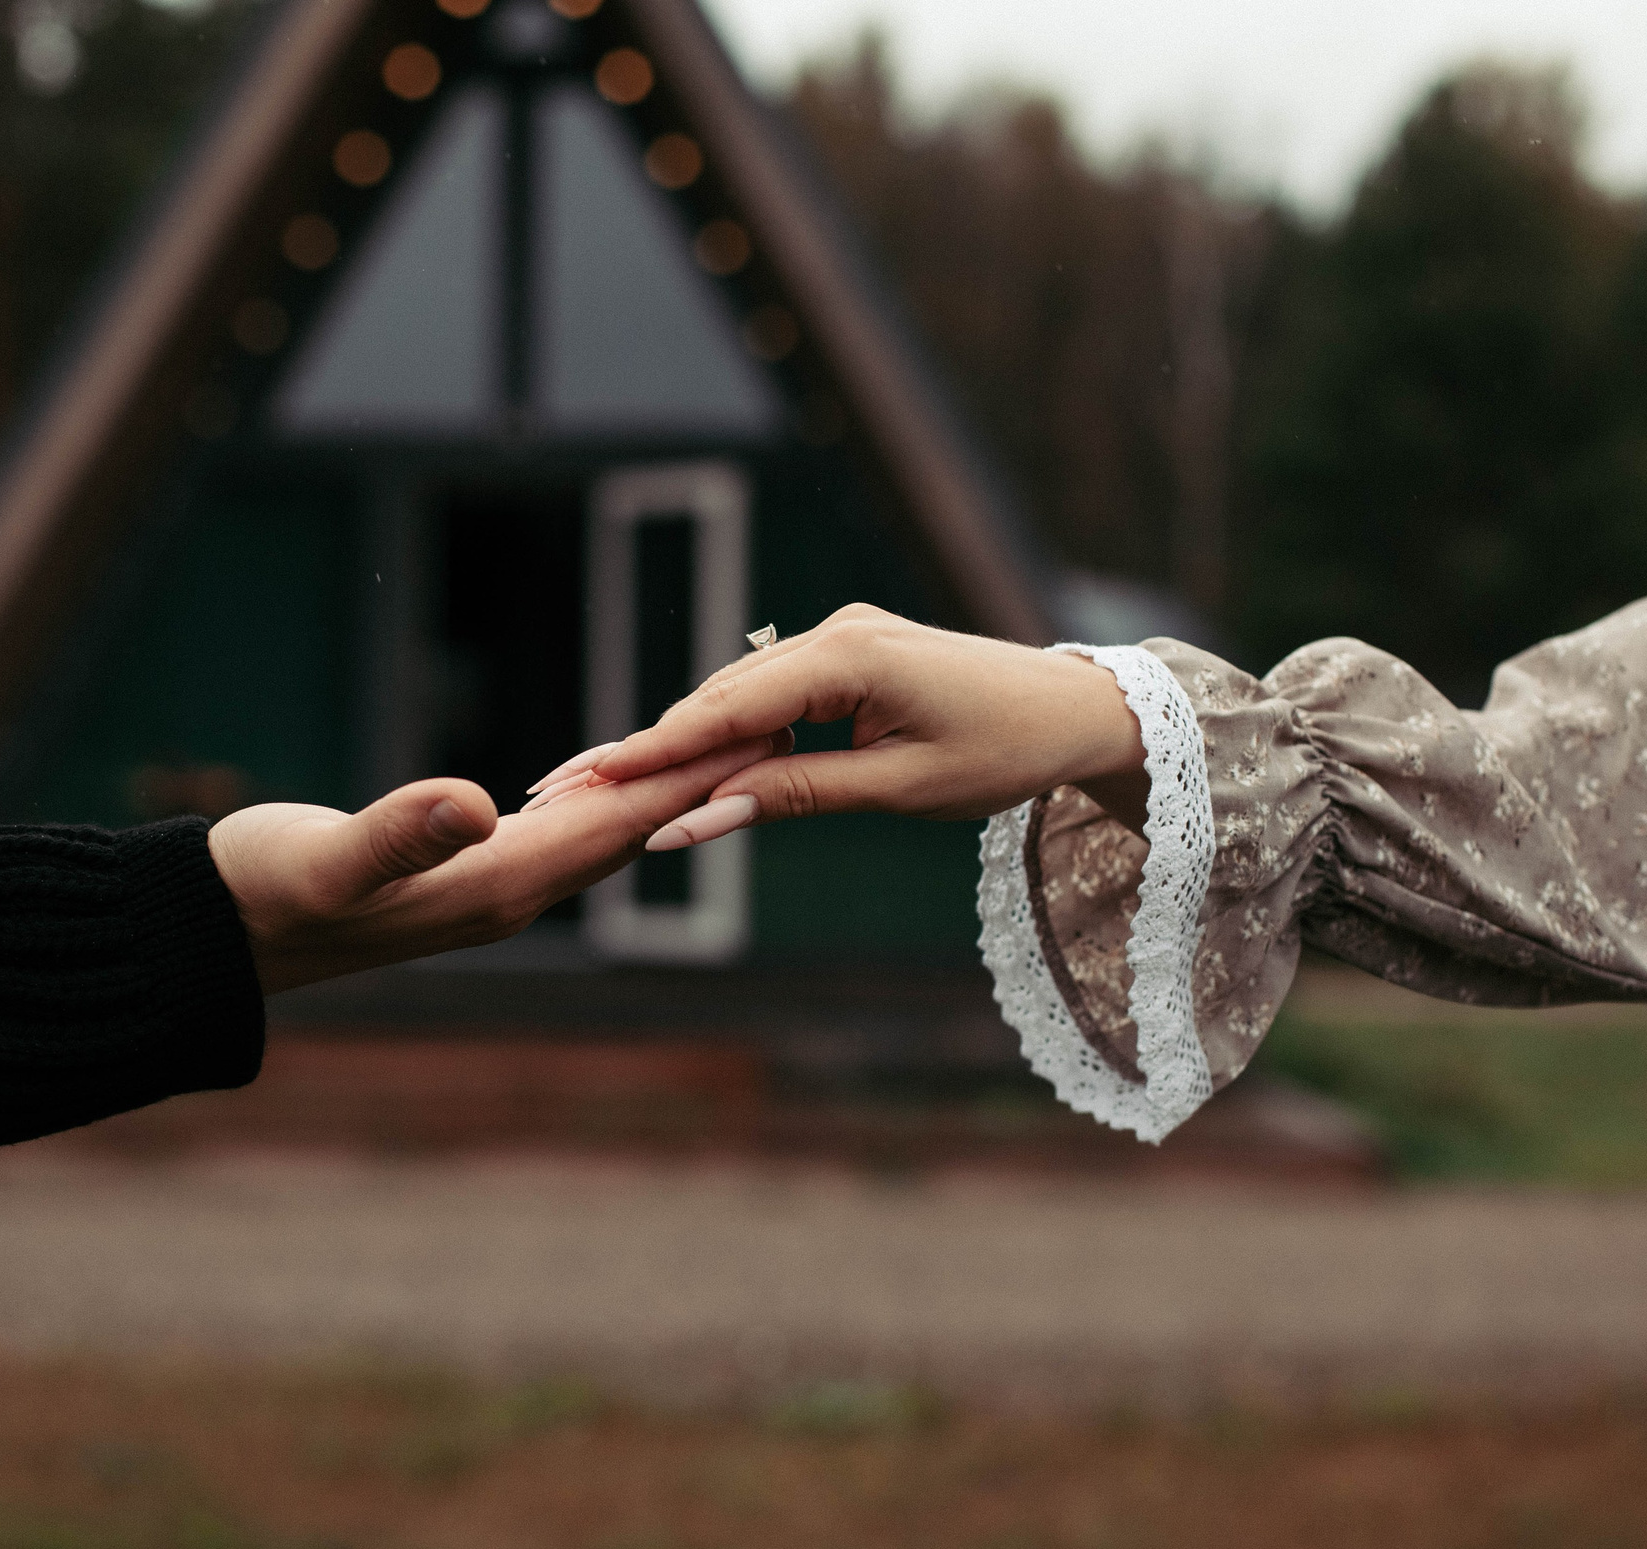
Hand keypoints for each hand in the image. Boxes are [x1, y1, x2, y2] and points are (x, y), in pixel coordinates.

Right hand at [207, 733, 785, 992]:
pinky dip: (604, 804)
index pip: (620, 824)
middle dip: (705, 782)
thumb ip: (400, 835)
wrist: (218, 936)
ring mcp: (484, 891)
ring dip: (663, 795)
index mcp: (494, 885)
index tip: (766, 733)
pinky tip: (617, 785)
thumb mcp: (327, 858)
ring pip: (602, 838)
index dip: (693, 776)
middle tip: (785, 726)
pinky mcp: (459, 877)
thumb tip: (474, 803)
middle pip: (632, 832)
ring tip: (725, 750)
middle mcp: (506, 895)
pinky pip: (559, 838)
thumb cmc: (263, 893)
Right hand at [545, 604, 1147, 847]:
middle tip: (572, 787)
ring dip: (683, 741)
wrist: (1074, 710)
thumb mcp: (900, 789)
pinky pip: (770, 694)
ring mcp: (839, 638)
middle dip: (649, 746)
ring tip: (608, 784)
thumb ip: (798, 795)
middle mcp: (834, 633)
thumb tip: (704, 818)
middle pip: (720, 698)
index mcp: (851, 657)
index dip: (657, 748)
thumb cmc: (1003, 750)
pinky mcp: (847, 654)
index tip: (594, 778)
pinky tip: (683, 766)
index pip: (729, 709)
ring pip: (740, 696)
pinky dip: (728, 731)